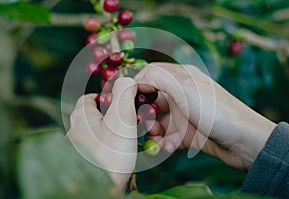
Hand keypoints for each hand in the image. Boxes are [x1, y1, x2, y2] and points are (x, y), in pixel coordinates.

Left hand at [67, 77, 137, 193]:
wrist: (102, 189)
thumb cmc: (112, 153)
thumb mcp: (122, 117)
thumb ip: (124, 92)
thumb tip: (126, 78)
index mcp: (80, 116)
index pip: (90, 98)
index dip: (108, 98)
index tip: (122, 104)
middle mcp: (74, 130)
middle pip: (94, 114)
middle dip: (111, 115)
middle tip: (128, 122)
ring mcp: (76, 148)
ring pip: (96, 132)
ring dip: (110, 132)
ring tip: (127, 139)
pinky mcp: (83, 162)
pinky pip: (96, 147)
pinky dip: (107, 146)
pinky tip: (118, 153)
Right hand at [135, 62, 275, 170]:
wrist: (243, 141)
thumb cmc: (215, 110)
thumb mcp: (185, 88)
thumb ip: (157, 77)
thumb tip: (136, 78)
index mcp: (181, 77)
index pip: (150, 74)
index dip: (136, 85)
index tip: (126, 99)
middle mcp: (180, 94)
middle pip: (150, 100)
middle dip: (142, 113)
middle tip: (141, 124)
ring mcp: (182, 114)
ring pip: (155, 121)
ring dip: (152, 131)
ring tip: (156, 138)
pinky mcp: (185, 133)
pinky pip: (166, 137)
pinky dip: (164, 143)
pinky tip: (169, 147)